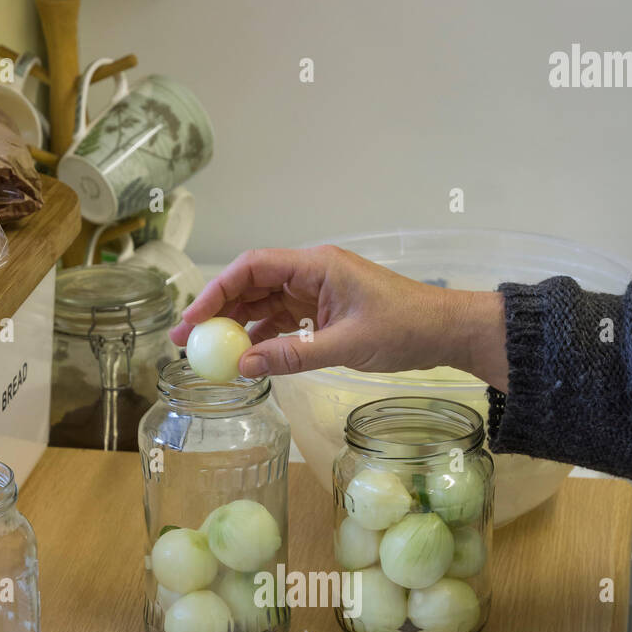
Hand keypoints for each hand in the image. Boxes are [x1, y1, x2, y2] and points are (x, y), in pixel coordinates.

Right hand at [170, 244, 508, 388]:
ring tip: (209, 355)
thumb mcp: (346, 346)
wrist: (444, 332)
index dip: (216, 292)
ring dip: (237, 327)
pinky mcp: (324, 312)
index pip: (252, 268)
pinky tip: (246, 358)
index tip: (192, 319)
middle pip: (251, 285)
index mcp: (315, 265)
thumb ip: (293, 355)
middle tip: (186, 342)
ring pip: (264, 305)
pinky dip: (263, 338)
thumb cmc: (406, 328)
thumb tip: (245, 365)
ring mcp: (317, 293)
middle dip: (217, 311)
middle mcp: (311, 273)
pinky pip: (283, 321)